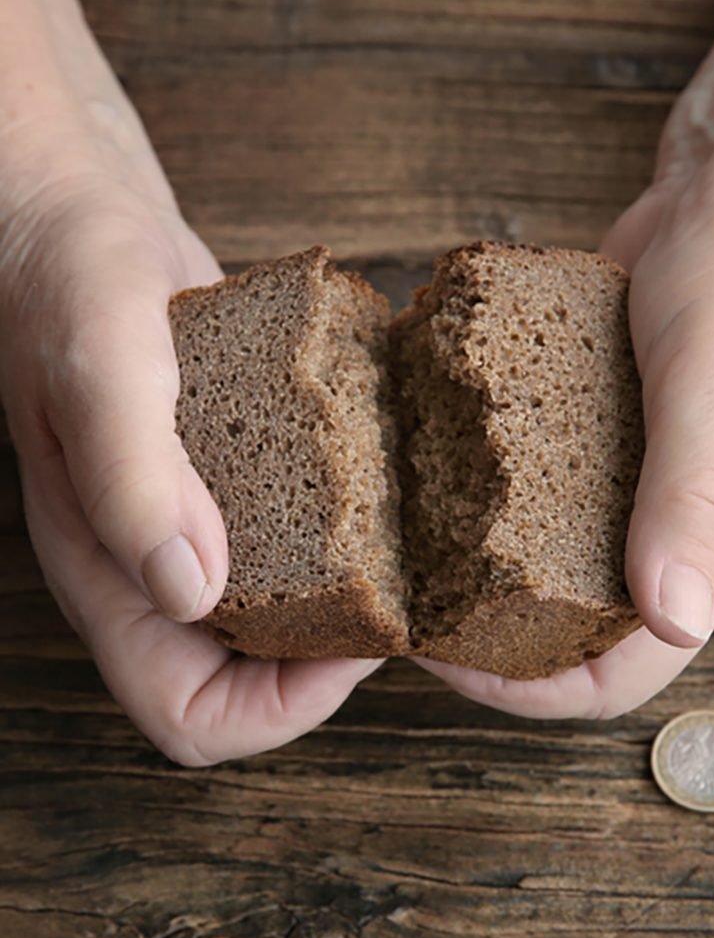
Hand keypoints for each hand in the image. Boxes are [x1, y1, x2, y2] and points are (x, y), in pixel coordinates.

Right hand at [0, 80, 381, 767]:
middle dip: (337, 659)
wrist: (84, 222)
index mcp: (113, 578)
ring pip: (286, 620)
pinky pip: (300, 546)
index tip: (358, 638)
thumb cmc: (71, 282)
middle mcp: (161, 570)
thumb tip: (195, 591)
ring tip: (417, 545)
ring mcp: (200, 529)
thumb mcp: (100, 368)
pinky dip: (353, 538)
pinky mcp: (237, 485)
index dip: (282, 708)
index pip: (193, 715)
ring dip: (356, 601)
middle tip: (407, 586)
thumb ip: (134, 477)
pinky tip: (395, 491)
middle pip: (255, 682)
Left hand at [417, 109, 713, 717]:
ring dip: (475, 564)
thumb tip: (670, 619)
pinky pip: (540, 483)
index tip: (436, 654)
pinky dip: (485, 485)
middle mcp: (675, 528)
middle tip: (400, 596)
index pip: (619, 673)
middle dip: (484, 634)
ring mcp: (639, 477)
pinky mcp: (607, 425)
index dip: (525, 687)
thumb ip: (696, 498)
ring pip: (550, 561)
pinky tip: (433, 458)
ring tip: (398, 536)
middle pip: (571, 630)